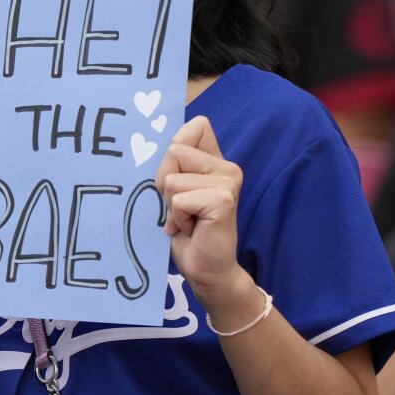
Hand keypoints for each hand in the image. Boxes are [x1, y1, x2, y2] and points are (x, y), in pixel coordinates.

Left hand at [155, 116, 245, 301]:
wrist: (206, 269)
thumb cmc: (187, 230)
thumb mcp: (173, 189)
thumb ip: (173, 162)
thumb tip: (166, 142)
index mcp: (217, 160)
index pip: (196, 125)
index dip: (175, 150)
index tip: (178, 179)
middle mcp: (228, 167)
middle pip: (174, 151)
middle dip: (165, 182)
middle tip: (181, 207)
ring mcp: (228, 182)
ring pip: (172, 178)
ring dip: (171, 205)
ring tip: (188, 220)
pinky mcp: (222, 200)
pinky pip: (178, 199)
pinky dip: (177, 218)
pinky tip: (192, 229)